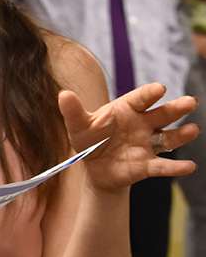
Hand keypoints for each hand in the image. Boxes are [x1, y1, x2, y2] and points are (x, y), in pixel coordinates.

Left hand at [58, 82, 199, 191]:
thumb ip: (73, 111)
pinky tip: (189, 166)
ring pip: (168, 138)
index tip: (160, 88)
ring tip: (193, 130)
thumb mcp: (78, 125)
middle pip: (161, 115)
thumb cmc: (89, 139)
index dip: (149, 93)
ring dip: (181, 135)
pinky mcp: (146, 165)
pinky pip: (162, 166)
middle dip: (176, 108)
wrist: (94, 167)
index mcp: (125, 110)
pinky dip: (176, 167)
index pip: (140, 99)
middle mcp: (141, 125)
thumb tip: (63, 94)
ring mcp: (146, 145)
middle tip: (191, 102)